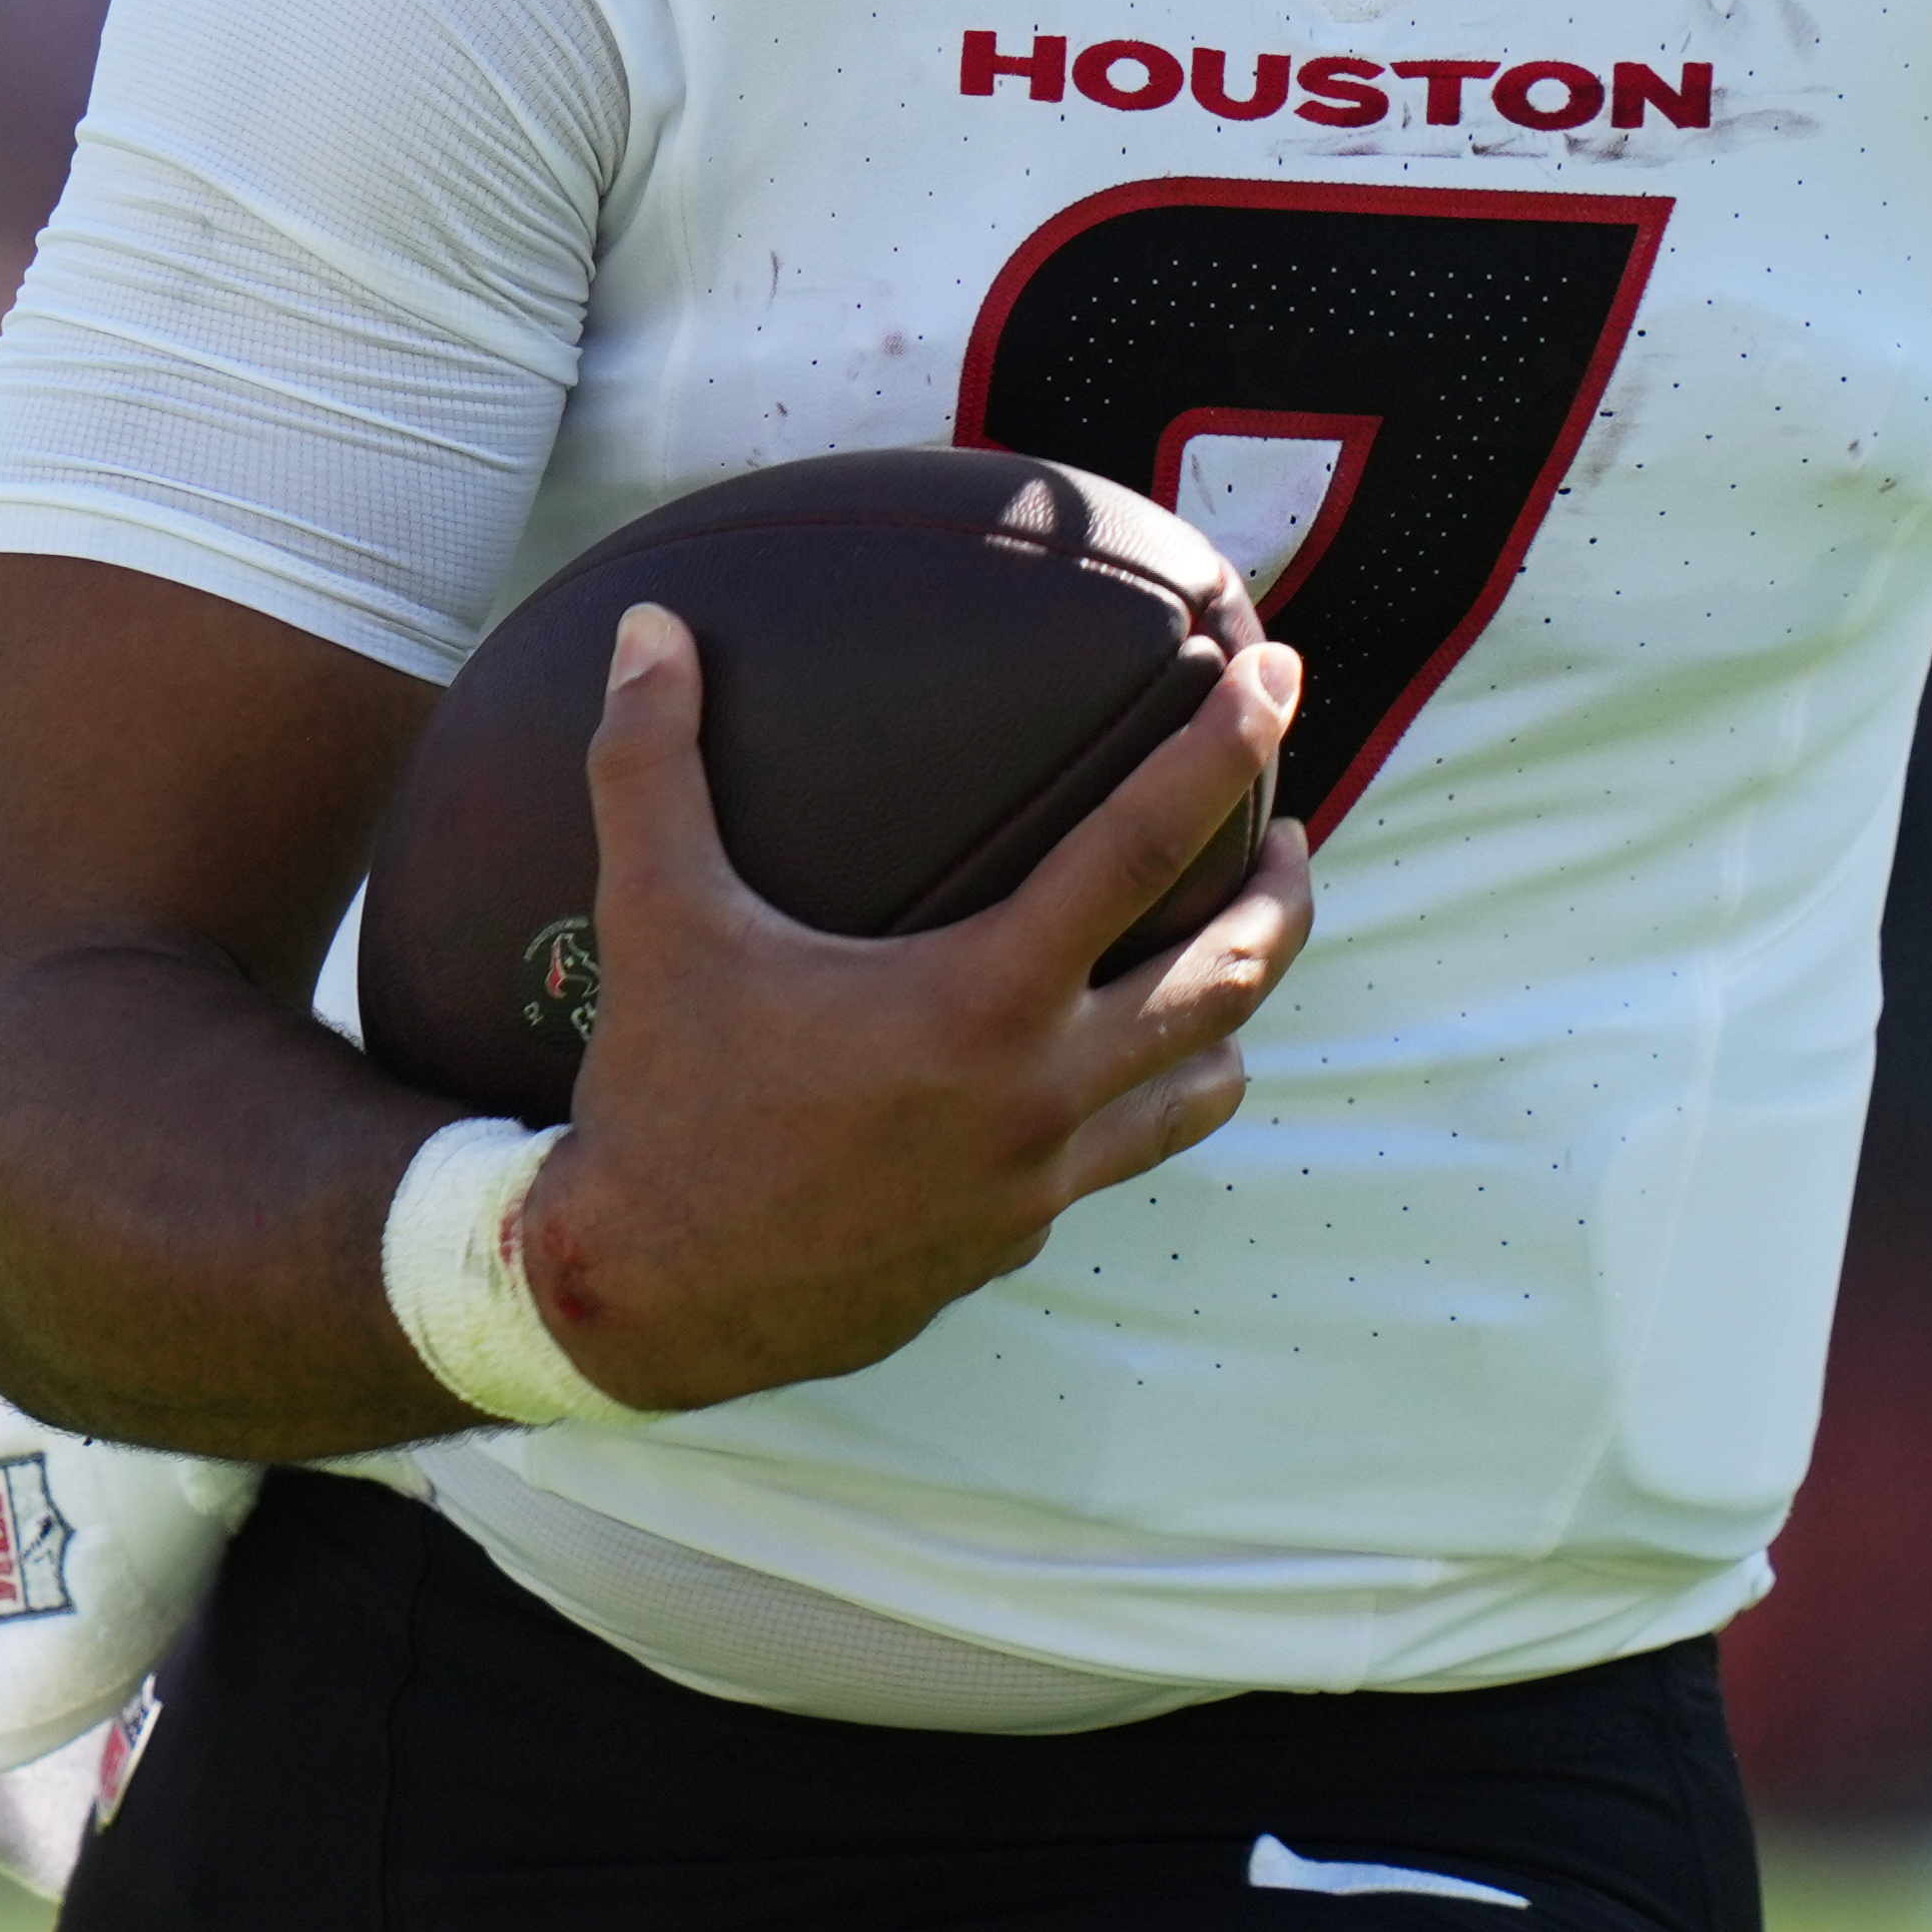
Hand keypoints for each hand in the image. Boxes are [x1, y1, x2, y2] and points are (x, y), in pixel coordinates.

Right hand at [510, 601, 1311, 1412]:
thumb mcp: (654, 923)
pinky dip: (1139, 1094)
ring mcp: (1039, 1181)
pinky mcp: (1014, 1240)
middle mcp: (1040, 1093)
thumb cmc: (660, 1105)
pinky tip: (1099, 1062)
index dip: (1220, 752)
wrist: (648, 1304)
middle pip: (1232, 977)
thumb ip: (650, 763)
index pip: (1140, 851)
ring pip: (1204, 1086)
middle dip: (1284, 893)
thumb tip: (644, 627)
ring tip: (1230, 947)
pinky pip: (1117, 1154)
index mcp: (980, 1002)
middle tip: (1287, 829)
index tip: (1280, 679)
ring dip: (1233, 1009)